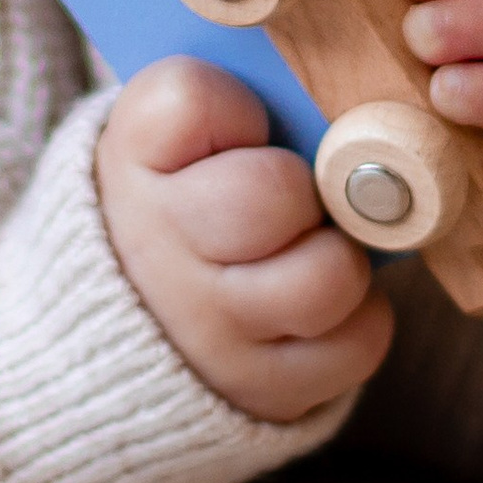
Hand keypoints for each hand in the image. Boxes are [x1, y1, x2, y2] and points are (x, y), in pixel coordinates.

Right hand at [96, 58, 393, 424]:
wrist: (123, 323)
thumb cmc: (181, 194)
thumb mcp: (170, 134)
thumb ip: (230, 94)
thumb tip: (337, 95)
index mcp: (130, 161)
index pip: (190, 100)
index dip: (233, 106)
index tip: (237, 126)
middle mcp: (157, 249)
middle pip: (274, 193)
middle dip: (301, 186)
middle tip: (293, 194)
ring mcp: (209, 331)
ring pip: (329, 275)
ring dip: (339, 254)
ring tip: (312, 246)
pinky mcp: (263, 388)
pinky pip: (360, 338)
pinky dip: (359, 316)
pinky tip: (318, 301)